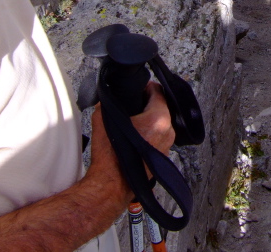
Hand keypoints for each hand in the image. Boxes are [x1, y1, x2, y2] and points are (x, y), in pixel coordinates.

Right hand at [86, 81, 175, 205]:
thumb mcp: (103, 119)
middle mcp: (167, 132)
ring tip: (133, 121)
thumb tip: (108, 98)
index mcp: (158, 119)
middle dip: (148, 104)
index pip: (159, 92)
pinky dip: (150, 134)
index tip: (142, 87)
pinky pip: (159, 137)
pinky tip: (136, 136)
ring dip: (149, 120)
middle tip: (135, 103)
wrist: (113, 183)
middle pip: (162, 108)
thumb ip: (108, 103)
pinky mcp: (163, 156)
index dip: (148, 87)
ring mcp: (167, 145)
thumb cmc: (111, 157)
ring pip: (161, 124)